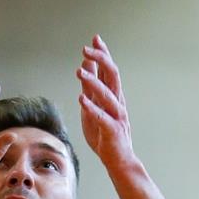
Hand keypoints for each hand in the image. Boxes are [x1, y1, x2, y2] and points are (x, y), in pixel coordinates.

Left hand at [76, 35, 135, 171]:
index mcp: (114, 95)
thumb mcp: (94, 105)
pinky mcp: (112, 130)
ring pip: (108, 94)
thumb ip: (91, 87)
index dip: (103, 53)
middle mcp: (118, 102)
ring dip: (93, 81)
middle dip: (101, 60)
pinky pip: (102, 117)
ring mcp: (117, 116)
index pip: (110, 69)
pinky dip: (92, 107)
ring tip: (79, 71)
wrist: (118, 160)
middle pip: (113, 75)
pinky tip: (80, 98)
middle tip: (86, 49)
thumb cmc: (104, 133)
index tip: (96, 38)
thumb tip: (86, 66)